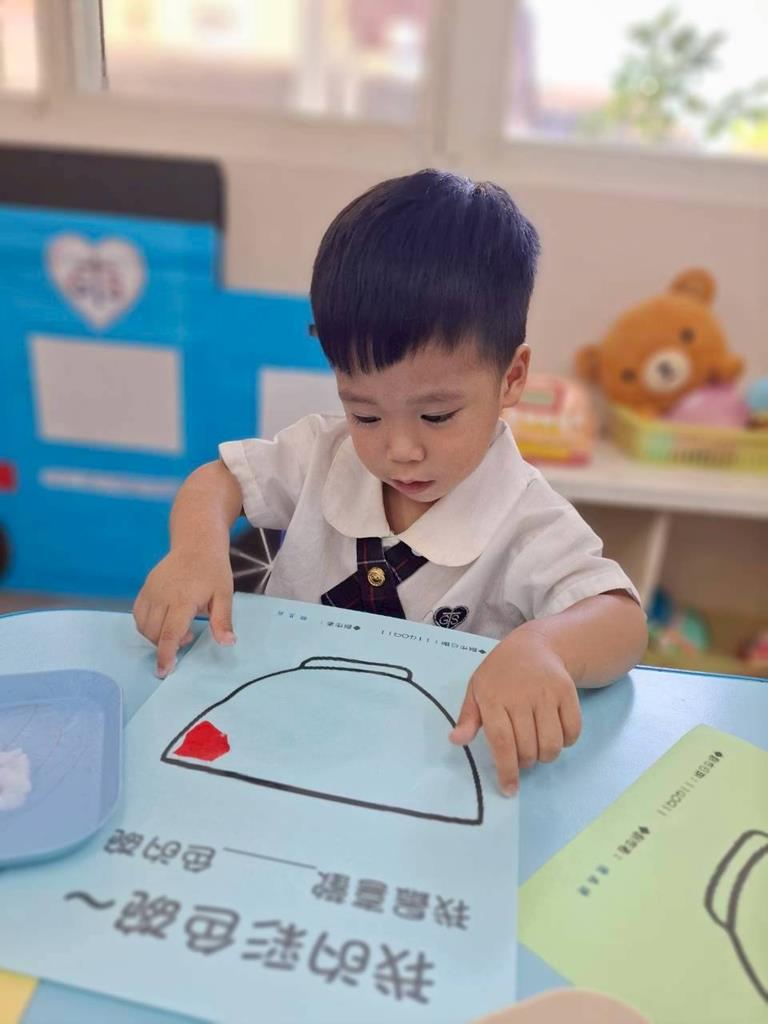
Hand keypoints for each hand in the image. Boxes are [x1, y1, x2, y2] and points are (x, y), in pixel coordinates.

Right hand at [133, 546, 234, 677]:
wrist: (196, 543)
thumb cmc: (213, 570)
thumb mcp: (225, 594)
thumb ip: (223, 620)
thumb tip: (227, 643)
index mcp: (183, 599)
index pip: (169, 634)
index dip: (166, 655)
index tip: (164, 671)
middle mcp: (162, 596)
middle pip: (154, 633)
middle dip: (166, 646)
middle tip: (187, 638)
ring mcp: (150, 591)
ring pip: (143, 626)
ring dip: (156, 637)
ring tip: (177, 629)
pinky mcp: (144, 588)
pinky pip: (138, 614)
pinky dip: (147, 625)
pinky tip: (164, 621)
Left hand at [449, 627, 581, 795]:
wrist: (533, 645)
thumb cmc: (500, 674)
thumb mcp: (477, 690)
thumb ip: (468, 718)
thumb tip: (456, 741)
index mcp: (493, 697)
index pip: (502, 742)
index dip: (506, 770)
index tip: (508, 789)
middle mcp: (521, 696)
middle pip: (528, 749)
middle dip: (524, 763)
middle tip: (521, 756)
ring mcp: (547, 694)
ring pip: (552, 745)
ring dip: (545, 756)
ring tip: (537, 746)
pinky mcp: (568, 693)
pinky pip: (572, 732)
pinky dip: (566, 742)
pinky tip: (555, 733)